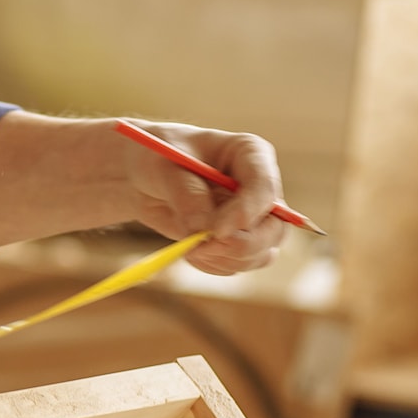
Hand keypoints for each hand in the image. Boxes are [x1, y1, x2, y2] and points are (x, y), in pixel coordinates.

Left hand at [121, 120, 287, 275]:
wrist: (143, 177)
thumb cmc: (156, 157)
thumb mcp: (165, 167)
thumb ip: (187, 195)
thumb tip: (204, 229)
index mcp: (250, 153)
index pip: (264, 187)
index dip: (246, 212)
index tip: (217, 232)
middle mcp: (259, 188)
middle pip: (273, 228)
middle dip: (239, 245)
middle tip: (200, 248)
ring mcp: (253, 217)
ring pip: (260, 253)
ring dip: (222, 257)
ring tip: (187, 245)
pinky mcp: (238, 240)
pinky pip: (237, 264)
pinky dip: (212, 264)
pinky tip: (189, 249)